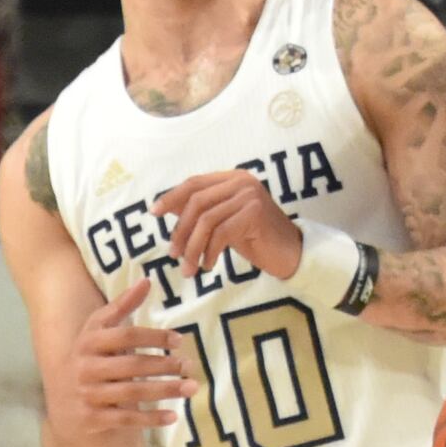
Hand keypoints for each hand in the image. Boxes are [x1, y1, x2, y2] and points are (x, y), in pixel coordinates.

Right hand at [67, 274, 195, 431]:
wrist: (63, 400)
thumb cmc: (91, 357)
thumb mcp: (100, 329)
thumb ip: (122, 306)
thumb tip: (146, 280)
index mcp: (88, 342)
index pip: (126, 336)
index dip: (154, 337)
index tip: (179, 340)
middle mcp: (85, 368)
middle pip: (132, 366)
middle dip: (165, 365)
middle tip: (190, 365)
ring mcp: (87, 395)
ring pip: (132, 393)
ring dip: (165, 390)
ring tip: (191, 388)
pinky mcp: (92, 419)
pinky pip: (126, 419)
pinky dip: (151, 418)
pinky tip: (173, 416)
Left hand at [157, 169, 303, 283]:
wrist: (291, 253)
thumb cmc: (256, 238)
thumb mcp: (223, 221)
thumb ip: (202, 212)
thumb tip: (165, 207)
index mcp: (233, 178)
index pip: (195, 183)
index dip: (172, 197)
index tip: (154, 213)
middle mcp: (241, 181)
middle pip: (196, 202)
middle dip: (180, 230)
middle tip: (174, 255)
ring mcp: (249, 195)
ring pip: (206, 220)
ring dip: (192, 247)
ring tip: (189, 268)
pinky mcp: (255, 213)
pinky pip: (220, 233)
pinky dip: (209, 252)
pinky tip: (208, 265)